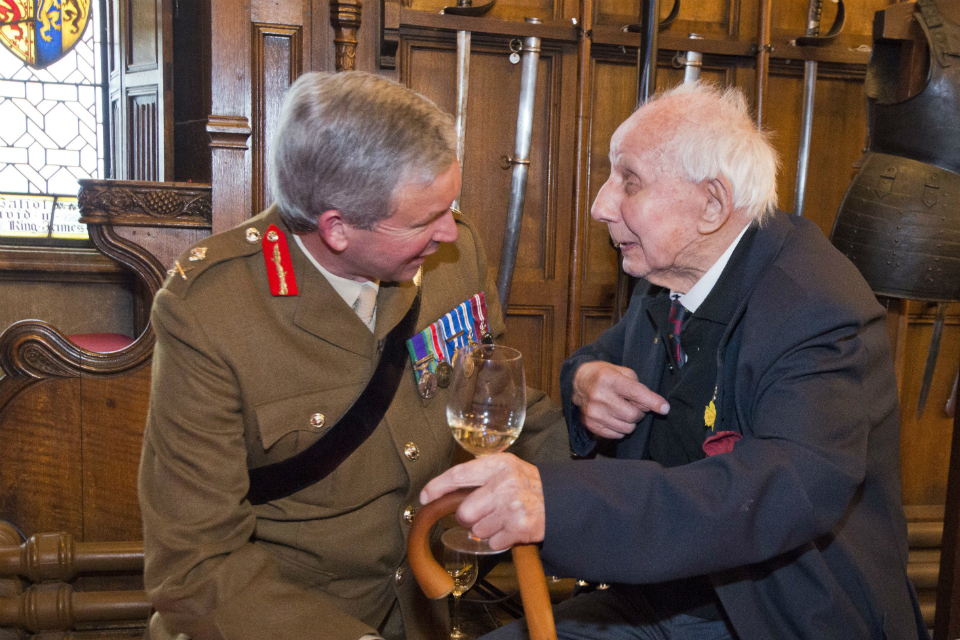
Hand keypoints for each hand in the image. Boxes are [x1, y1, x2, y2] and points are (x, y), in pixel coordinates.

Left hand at [420, 453, 543, 550]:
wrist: (562, 502)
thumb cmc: (527, 486)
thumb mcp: (507, 469)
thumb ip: (480, 476)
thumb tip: (445, 494)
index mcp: (498, 464)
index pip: (459, 474)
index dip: (437, 487)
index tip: (425, 497)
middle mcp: (504, 483)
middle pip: (465, 512)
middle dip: (469, 518)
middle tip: (483, 513)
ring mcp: (512, 507)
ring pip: (478, 530)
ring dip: (487, 529)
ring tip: (503, 519)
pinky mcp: (519, 528)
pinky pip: (493, 542)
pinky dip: (500, 539)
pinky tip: (512, 528)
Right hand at [572, 361, 668, 438]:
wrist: (578, 381)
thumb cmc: (604, 375)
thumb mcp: (621, 371)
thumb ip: (638, 386)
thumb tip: (653, 406)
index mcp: (608, 379)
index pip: (635, 393)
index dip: (653, 401)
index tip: (665, 408)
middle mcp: (598, 396)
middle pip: (632, 415)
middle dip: (640, 412)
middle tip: (636, 405)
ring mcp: (593, 413)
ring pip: (626, 428)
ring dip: (631, 421)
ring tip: (624, 410)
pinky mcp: (590, 424)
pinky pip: (617, 435)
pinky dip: (621, 428)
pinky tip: (615, 417)